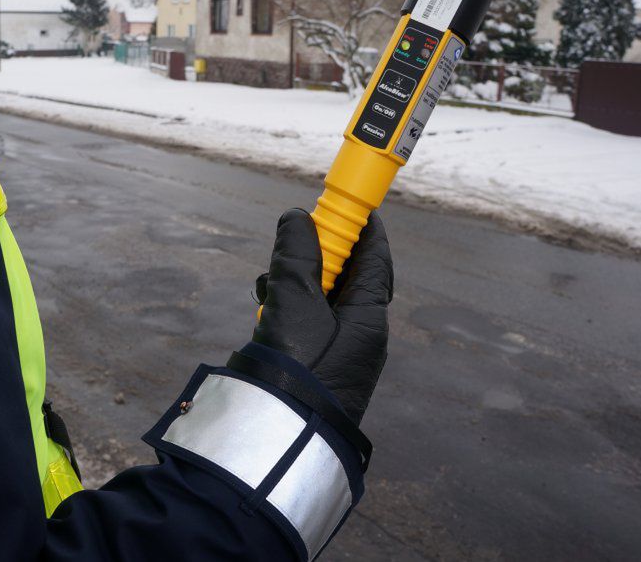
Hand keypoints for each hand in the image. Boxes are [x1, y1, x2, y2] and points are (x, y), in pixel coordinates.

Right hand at [253, 208, 392, 424]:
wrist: (276, 432)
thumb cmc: (296, 365)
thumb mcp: (295, 298)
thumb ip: (296, 252)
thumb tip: (297, 218)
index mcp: (369, 319)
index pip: (376, 262)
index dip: (365, 231)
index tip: (354, 207)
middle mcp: (358, 337)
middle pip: (344, 279)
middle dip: (319, 255)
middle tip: (298, 238)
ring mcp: (334, 354)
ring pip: (319, 301)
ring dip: (295, 282)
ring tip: (271, 279)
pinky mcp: (310, 366)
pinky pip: (303, 324)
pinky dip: (285, 307)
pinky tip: (265, 304)